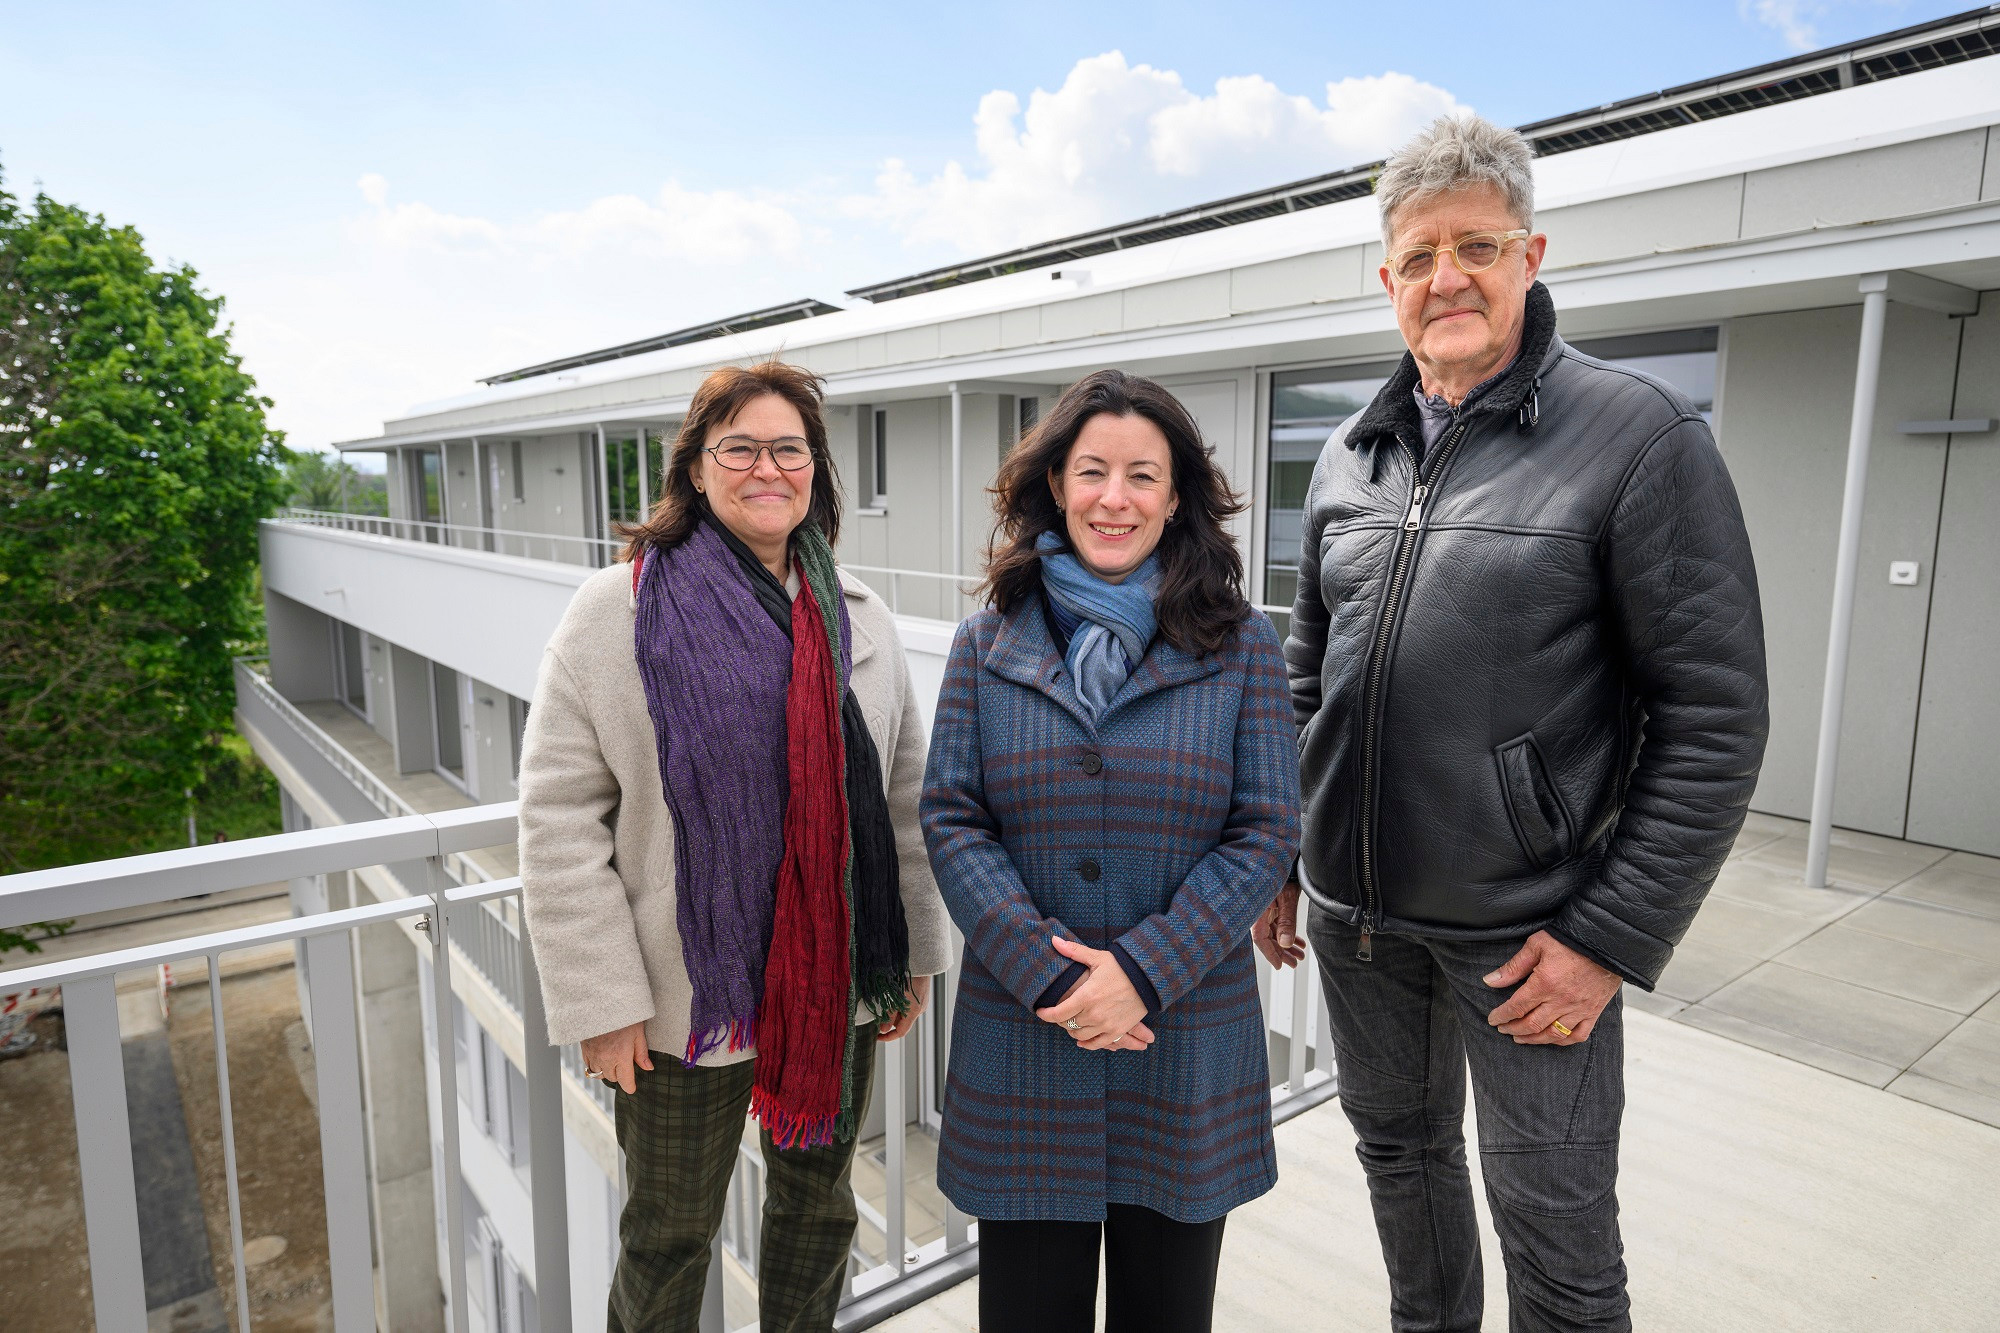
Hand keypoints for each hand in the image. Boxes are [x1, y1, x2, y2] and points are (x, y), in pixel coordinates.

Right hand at [580, 1020, 653, 1093]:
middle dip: (620, 1074)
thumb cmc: (622, 1015)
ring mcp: (593, 1055)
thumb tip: (648, 1068)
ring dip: (607, 1070)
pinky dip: (596, 1064)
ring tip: (613, 1059)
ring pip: (599, 1074)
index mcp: (621, 1056)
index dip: (630, 1086)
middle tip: (625, 1062)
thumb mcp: (638, 1032)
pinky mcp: (584, 1050)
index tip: (633, 1086)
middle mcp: (605, 1059)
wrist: (600, 1002)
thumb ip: (642, 1053)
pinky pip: (589, 1066)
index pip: (625, 1081)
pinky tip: (602, 1055)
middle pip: (613, 1078)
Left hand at [876, 974, 930, 1041]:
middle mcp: (920, 1010)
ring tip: (887, 1002)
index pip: (901, 1032)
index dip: (888, 1037)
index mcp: (914, 1012)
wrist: (921, 963)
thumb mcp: (895, 997)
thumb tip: (883, 1029)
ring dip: (895, 1012)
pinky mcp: (922, 998)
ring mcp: (922, 1004)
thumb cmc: (906, 977)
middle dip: (891, 1021)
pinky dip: (901, 1006)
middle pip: (903, 1023)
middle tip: (880, 1014)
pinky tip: (896, 997)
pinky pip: (910, 1007)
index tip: (877, 1037)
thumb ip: (889, 1014)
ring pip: (905, 1015)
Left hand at [1035, 935, 1154, 1051]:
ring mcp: (1106, 1025)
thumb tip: (1054, 940)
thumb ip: (1073, 951)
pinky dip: (1086, 1043)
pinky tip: (1082, 1040)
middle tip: (1058, 1012)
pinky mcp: (1117, 1031)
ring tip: (1070, 1022)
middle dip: (1060, 1019)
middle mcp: (1094, 1014)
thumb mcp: (1097, 958)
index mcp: (1086, 996)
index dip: (1046, 1014)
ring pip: (1079, 1035)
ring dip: (1072, 1030)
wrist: (1148, 979)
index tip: (1040, 1011)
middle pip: (1067, 1024)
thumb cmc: (1121, 967)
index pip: (1058, 1013)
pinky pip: (1096, 1044)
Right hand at [1253, 881, 1304, 968]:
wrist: (1285, 858)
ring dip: (1287, 945)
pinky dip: (1289, 935)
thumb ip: (1287, 922)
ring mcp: (1265, 910)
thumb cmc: (1284, 874)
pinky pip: (1278, 925)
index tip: (1280, 965)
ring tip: (1300, 955)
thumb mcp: (1287, 899)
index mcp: (1258, 911)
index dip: (1270, 954)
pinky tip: (1299, 943)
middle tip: (1294, 963)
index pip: (1261, 939)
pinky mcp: (1272, 907)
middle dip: (1282, 953)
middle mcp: (1259, 912)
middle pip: (1268, 938)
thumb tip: (1285, 943)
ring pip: (1275, 933)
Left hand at [1484, 931, 1622, 1045]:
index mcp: (1545, 983)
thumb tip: (1490, 981)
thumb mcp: (1537, 945)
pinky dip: (1563, 1041)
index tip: (1493, 1019)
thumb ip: (1514, 966)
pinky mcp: (1593, 1011)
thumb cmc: (1571, 939)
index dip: (1502, 1016)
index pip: (1517, 1007)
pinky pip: (1578, 1035)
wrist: (1608, 942)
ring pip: (1553, 1034)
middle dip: (1513, 1029)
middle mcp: (1562, 1000)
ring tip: (1521, 1038)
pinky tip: (1552, 1039)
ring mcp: (1579, 1009)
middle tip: (1503, 1029)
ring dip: (1534, 1039)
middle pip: (1532, 1024)